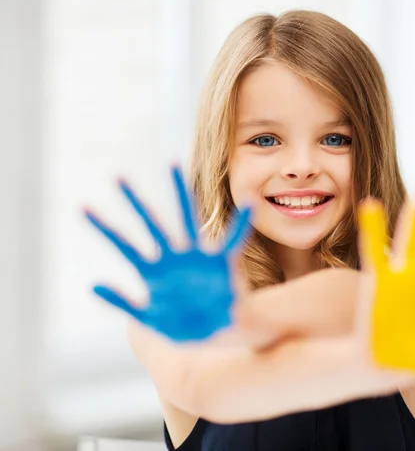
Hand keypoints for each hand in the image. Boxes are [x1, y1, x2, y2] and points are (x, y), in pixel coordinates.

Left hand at [84, 165, 251, 341]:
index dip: (105, 227)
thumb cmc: (186, 326)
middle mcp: (174, 259)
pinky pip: (233, 241)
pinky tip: (248, 206)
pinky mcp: (221, 263)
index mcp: (155, 272)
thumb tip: (92, 284)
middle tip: (116, 177)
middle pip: (151, 224)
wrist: (220, 334)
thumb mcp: (149, 318)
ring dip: (179, 194)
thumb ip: (122, 302)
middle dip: (133, 202)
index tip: (83, 207)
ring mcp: (197, 258)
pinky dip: (241, 225)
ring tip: (171, 164)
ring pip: (186, 220)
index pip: (125, 245)